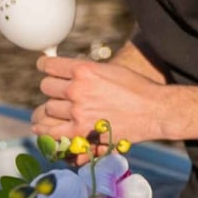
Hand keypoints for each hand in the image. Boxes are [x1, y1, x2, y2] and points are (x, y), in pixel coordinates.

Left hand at [33, 55, 171, 144]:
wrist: (155, 110)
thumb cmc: (137, 89)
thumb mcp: (110, 70)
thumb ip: (86, 71)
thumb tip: (65, 74)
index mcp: (84, 70)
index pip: (48, 66)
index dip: (45, 67)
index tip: (46, 69)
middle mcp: (77, 89)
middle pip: (46, 87)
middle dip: (53, 90)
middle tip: (61, 93)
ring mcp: (77, 112)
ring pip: (47, 109)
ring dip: (53, 110)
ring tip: (58, 111)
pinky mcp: (81, 132)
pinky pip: (50, 131)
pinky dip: (44, 129)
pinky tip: (41, 127)